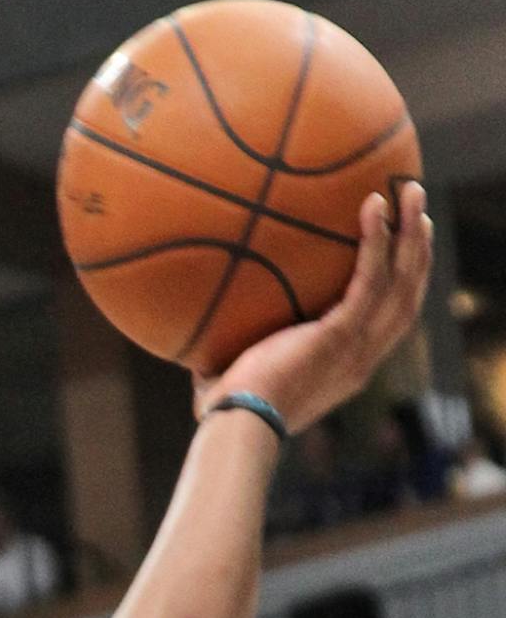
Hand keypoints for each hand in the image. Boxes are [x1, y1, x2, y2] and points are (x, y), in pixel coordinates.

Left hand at [191, 183, 432, 432]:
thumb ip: (233, 352)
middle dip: (419, 250)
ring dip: (413, 233)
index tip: (404, 250)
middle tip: (417, 209)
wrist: (236, 426)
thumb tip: (199, 333)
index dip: (404, 283)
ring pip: (403, 280)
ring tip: (410, 190)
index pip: (390, 321)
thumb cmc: (227, 412)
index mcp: (348, 368)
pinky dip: (376, 241)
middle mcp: (363, 357)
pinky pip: (369, 278)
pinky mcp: (341, 334)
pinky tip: (371, 205)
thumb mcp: (242, 375)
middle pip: (409, 294)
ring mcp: (358, 346)